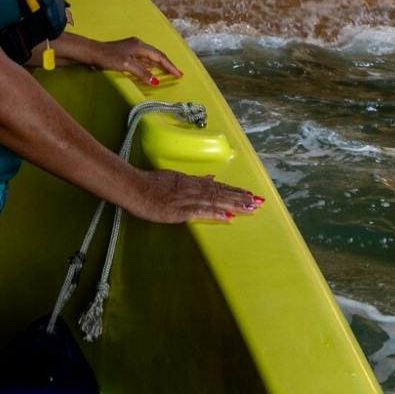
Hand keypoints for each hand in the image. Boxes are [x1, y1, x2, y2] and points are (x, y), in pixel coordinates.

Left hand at [80, 36, 180, 86]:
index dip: (170, 66)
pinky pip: (142, 60)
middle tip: (177, 73)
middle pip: (156, 56)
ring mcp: (131, 49)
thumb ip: (142, 72)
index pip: (160, 56)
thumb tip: (155, 81)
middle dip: (167, 64)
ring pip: (149, 58)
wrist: (90, 52)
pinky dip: (149, 66)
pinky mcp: (125, 54)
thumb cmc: (108, 57)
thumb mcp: (126, 65)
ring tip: (167, 73)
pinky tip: (149, 72)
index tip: (179, 74)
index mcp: (140, 46)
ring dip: (158, 65)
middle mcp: (137, 45)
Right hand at [126, 168, 261, 223]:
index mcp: (193, 182)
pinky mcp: (180, 209)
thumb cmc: (151, 183)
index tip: (250, 194)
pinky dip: (215, 213)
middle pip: (221, 193)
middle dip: (241, 198)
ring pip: (215, 201)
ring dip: (234, 204)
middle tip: (259, 202)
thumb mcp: (176, 177)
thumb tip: (211, 177)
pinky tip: (228, 216)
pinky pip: (201, 211)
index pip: (218, 187)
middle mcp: (194, 188)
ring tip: (251, 208)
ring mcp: (188, 198)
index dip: (235, 191)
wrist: (135, 188)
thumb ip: (195, 180)